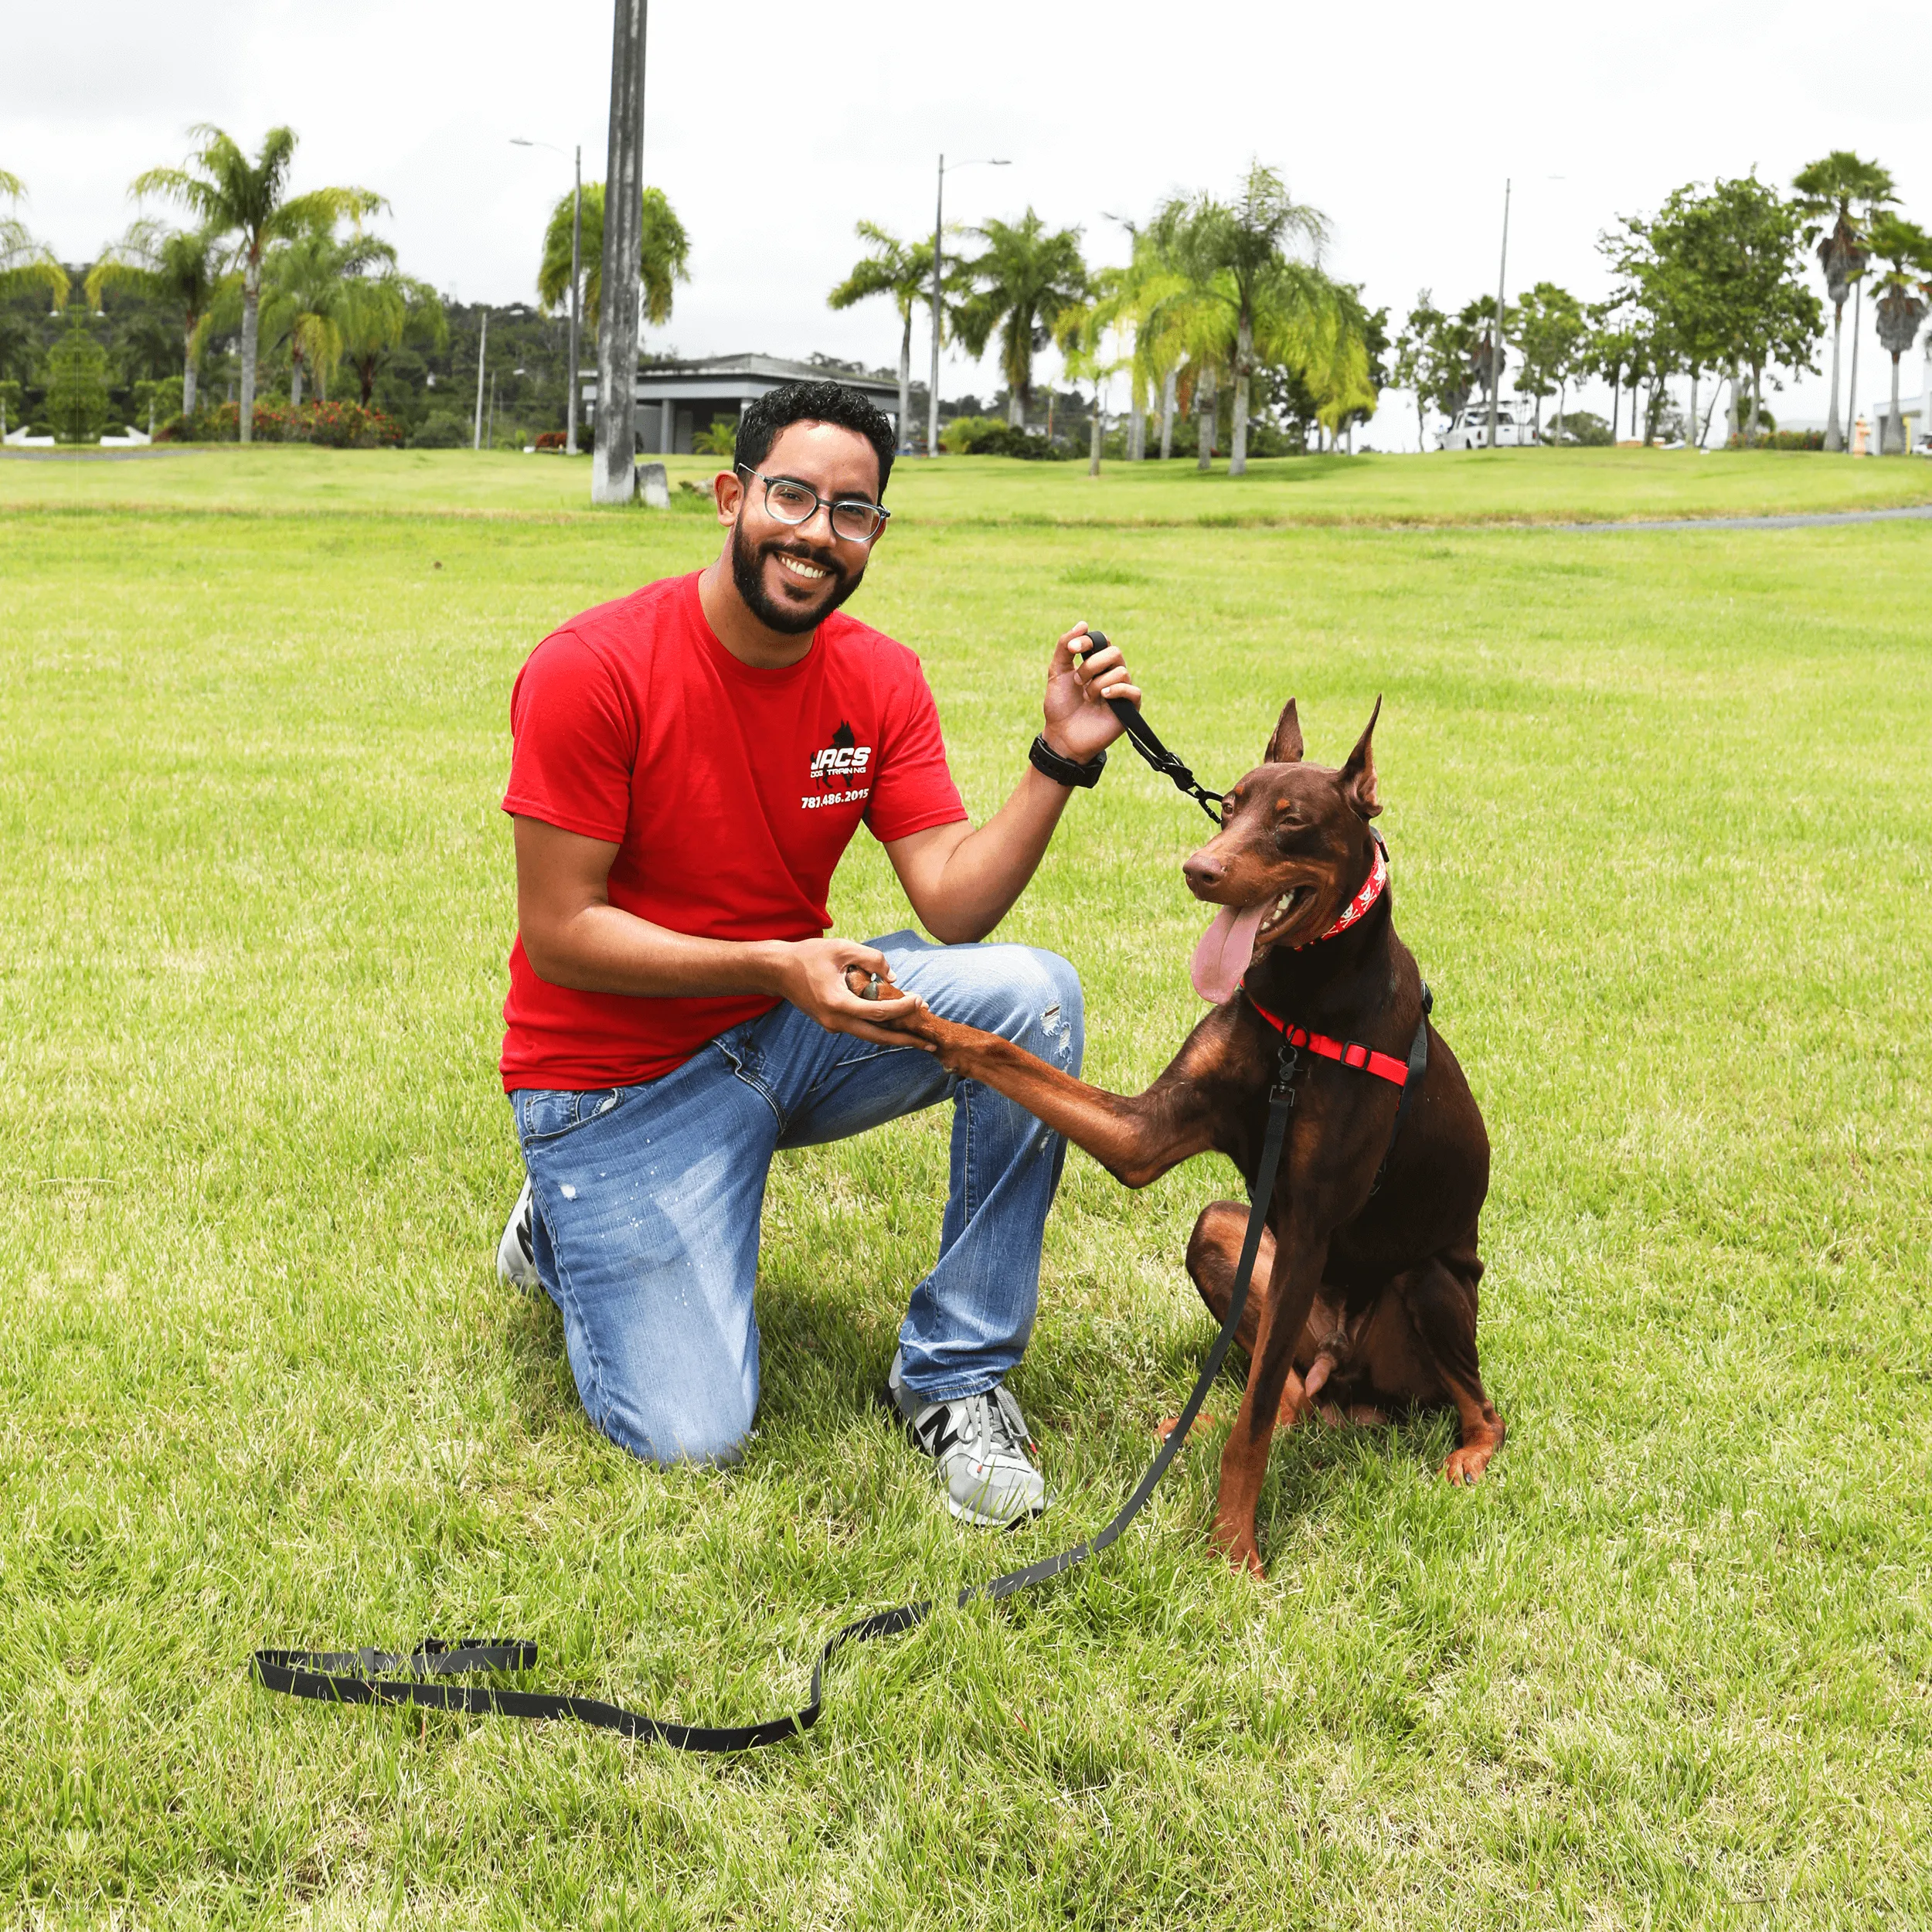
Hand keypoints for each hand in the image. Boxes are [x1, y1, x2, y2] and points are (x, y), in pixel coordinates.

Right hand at [775, 938, 931, 1047]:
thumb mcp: (843, 948)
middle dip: (905, 1040)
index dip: (902, 1007)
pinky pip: (859, 1028)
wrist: (777, 971)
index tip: (919, 1000)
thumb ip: (872, 959)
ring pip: (869, 1036)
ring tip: (918, 1037)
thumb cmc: (809, 956)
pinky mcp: (831, 1024)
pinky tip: (896, 1023)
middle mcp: (835, 1021)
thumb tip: (893, 978)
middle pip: (877, 1036)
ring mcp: (832, 1026)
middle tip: (930, 1043)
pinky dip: (878, 1027)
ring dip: (893, 1035)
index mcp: (837, 1003)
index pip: (878, 1012)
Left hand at [1041, 621, 1141, 764]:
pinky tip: (1103, 697)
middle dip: (1092, 664)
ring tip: (1087, 697)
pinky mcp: (1129, 708)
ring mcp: (1120, 691)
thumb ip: (1065, 647)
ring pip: (1121, 671)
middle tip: (1077, 681)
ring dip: (1098, 682)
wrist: (1062, 735)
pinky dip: (1117, 690)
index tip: (1073, 649)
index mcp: (1095, 664)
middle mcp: (1110, 674)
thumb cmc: (1060, 706)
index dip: (1089, 641)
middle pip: (1114, 652)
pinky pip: (1133, 690)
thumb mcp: (1057, 672)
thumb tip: (1083, 624)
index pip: (1102, 641)